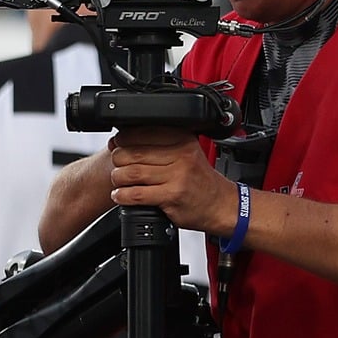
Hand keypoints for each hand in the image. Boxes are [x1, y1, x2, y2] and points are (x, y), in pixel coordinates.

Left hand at [108, 127, 237, 233]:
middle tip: (117, 166)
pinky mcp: (172, 196)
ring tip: (119, 182)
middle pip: (132, 153)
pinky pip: (137, 194)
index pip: (141, 132)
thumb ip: (161, 143)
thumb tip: (123, 137)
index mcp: (182, 139)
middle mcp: (181, 155)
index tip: (116, 145)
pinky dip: (123, 195)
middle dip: (117, 160)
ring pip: (132, 173)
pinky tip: (121, 195)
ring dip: (118, 178)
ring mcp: (178, 176)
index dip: (122, 139)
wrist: (221, 204)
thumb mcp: (186, 151)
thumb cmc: (198, 179)